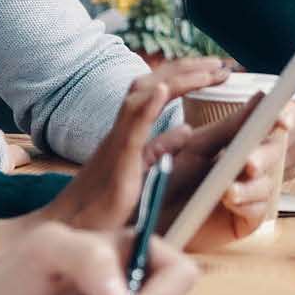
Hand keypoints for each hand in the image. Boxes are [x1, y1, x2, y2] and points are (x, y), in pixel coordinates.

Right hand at [26, 61, 228, 236]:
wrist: (71, 230)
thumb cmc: (102, 205)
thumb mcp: (141, 170)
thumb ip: (161, 147)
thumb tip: (186, 128)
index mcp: (129, 132)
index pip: (157, 90)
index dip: (185, 75)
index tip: (216, 71)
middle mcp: (121, 130)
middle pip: (151, 83)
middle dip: (188, 68)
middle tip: (223, 64)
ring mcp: (117, 142)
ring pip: (141, 96)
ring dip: (177, 79)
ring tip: (209, 70)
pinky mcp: (116, 161)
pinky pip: (131, 128)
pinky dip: (147, 106)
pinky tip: (164, 90)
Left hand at [158, 97, 294, 242]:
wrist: (148, 214)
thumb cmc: (171, 176)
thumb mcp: (199, 145)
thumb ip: (232, 126)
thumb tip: (262, 97)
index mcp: (248, 137)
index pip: (283, 120)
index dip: (290, 115)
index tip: (281, 119)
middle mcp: (257, 161)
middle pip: (282, 151)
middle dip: (268, 154)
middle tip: (249, 162)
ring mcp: (254, 191)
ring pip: (271, 182)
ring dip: (252, 184)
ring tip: (229, 188)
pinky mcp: (248, 219)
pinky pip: (259, 209)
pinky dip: (246, 203)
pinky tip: (228, 199)